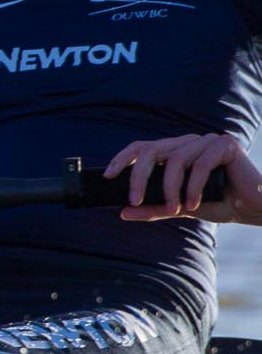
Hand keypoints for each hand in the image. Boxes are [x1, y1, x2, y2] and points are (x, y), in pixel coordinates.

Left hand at [108, 134, 261, 224]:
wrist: (254, 208)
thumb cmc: (218, 204)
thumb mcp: (179, 207)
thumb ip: (153, 208)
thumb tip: (123, 213)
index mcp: (176, 150)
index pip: (142, 147)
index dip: (122, 159)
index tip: (107, 176)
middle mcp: (189, 141)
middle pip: (152, 151)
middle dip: (138, 177)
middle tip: (133, 201)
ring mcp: (207, 140)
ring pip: (175, 160)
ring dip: (170, 188)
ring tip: (176, 208)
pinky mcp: (226, 144)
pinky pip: (200, 165)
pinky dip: (193, 187)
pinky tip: (193, 204)